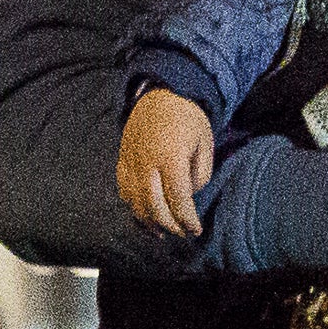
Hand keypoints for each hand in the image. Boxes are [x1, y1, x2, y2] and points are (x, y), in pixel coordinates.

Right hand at [118, 88, 217, 237]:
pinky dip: (135, 208)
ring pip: (137, 203)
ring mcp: (131, 164)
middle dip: (171, 225)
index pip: (179, 200)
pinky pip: (125, 193)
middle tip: (183, 233)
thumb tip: (188, 196)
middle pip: (155, 207)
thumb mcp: (205, 143)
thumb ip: (199, 174)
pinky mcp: (122, 162)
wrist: (159, 95)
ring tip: (164, 232)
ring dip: (151, 222)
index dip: (187, 220)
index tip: (195, 229)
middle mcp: (147, 164)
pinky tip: (146, 217)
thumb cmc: (187, 118)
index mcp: (170, 158)